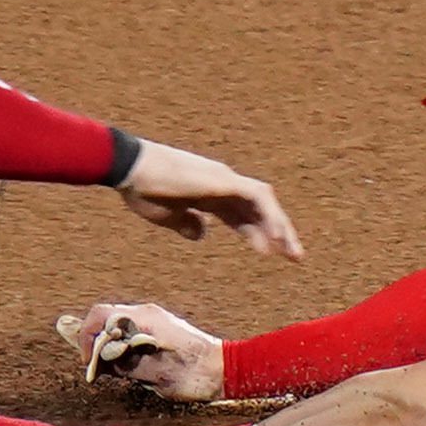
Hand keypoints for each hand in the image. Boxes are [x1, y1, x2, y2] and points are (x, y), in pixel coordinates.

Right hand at [59, 300, 225, 400]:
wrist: (223, 370)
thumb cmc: (193, 374)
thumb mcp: (154, 374)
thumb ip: (123, 364)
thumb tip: (98, 360)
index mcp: (144, 319)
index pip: (100, 315)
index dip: (86, 337)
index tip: (88, 362)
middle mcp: (146, 314)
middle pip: (104, 319)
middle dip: (94, 343)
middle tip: (96, 369)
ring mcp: (153, 320)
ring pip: (115, 326)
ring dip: (107, 347)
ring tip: (111, 370)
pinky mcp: (158, 330)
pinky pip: (129, 333)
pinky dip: (120, 348)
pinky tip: (126, 365)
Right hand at [114, 140, 301, 259]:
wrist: (130, 169)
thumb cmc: (142, 190)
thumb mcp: (168, 216)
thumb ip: (186, 224)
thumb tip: (202, 234)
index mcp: (208, 194)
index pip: (241, 215)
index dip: (256, 233)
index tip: (268, 252)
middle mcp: (222, 185)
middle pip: (258, 209)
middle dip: (277, 232)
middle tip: (295, 256)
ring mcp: (225, 180)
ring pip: (264, 202)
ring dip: (280, 227)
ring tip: (292, 253)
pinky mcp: (225, 180)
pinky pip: (258, 199)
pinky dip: (270, 218)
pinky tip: (277, 240)